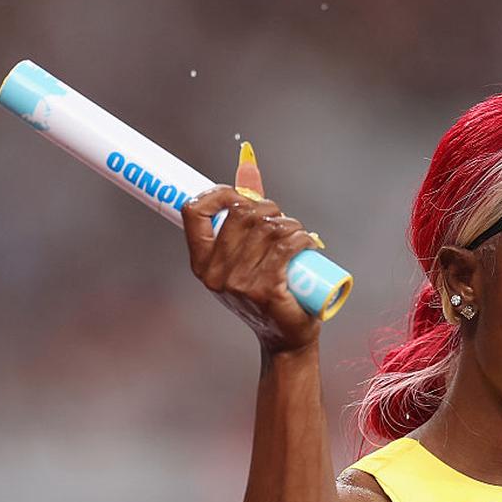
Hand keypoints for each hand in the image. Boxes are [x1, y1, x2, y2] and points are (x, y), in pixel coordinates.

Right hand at [182, 144, 321, 353]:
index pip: (193, 212)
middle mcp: (214, 273)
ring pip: (268, 228)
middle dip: (269, 208)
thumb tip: (247, 165)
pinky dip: (302, 238)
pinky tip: (309, 242)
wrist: (284, 337)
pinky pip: (286, 247)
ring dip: (291, 224)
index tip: (240, 194)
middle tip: (283, 221)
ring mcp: (239, 283)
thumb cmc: (266, 294)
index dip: (217, 193)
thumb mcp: (245, 259)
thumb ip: (242, 218)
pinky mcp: (265, 290)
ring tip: (298, 234)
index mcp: (201, 262)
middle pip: (242, 214)